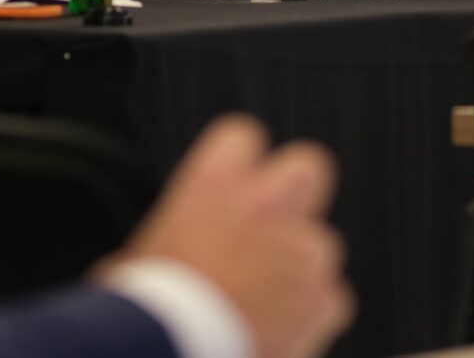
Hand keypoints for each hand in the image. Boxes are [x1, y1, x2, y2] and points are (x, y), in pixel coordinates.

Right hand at [101, 114, 351, 357]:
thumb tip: (166, 254)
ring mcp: (302, 251)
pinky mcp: (325, 298)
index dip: (238, 164)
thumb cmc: (153, 312)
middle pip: (307, 166)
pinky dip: (314, 317)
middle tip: (274, 227)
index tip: (232, 188)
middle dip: (297, 194)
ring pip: (323, 244)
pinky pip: (333, 300)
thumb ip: (172, 238)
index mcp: (213, 184)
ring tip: (267, 303)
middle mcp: (266, 206)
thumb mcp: (140, 257)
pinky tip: (282, 333)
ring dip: (302, 268)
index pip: (241, 136)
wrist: (178, 352)